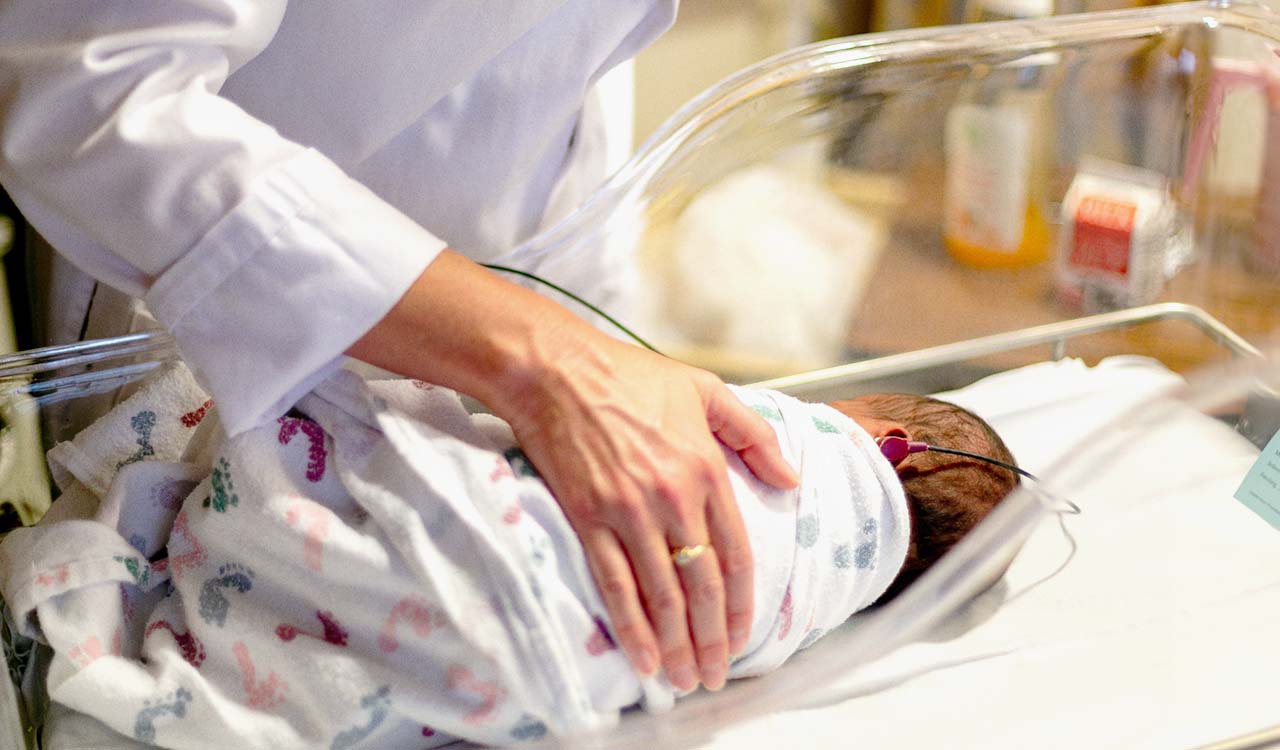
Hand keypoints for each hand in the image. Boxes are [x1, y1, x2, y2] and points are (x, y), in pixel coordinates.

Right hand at [348, 251, 797, 690]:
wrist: (556, 370)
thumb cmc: (628, 376)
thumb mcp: (705, 391)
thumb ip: (754, 436)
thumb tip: (791, 479)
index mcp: (706, 468)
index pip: (735, 554)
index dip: (742, 604)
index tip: (745, 636)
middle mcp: (673, 496)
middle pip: (703, 585)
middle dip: (713, 638)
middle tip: (715, 673)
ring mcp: (629, 511)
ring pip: (662, 593)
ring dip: (677, 643)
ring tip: (685, 678)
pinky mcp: (588, 518)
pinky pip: (614, 583)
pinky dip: (631, 626)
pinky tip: (644, 656)